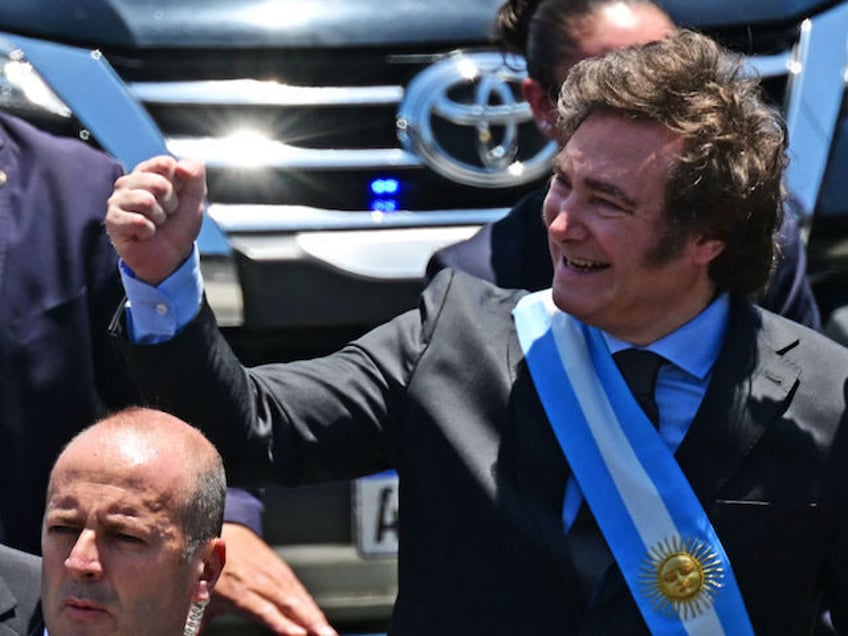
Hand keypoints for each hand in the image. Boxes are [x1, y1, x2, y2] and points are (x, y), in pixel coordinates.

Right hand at [105, 155, 206, 284]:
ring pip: (146, 201)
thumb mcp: (195, 197)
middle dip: (171, 203)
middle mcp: (129, 182)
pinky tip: (144, 234)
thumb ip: (195, 174)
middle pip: (158, 183)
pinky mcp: (112, 220)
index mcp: (148, 171)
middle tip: (166, 214)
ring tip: (156, 223)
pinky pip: (138, 221)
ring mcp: (118, 200)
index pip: (165, 163)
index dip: (179, 184)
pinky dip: (149, 231)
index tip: (177, 197)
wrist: (172, 256)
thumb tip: (180, 165)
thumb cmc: (179, 224)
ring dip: (160, 218)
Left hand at [207, 522, 337, 635]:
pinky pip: (298, 588)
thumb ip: (194, 619)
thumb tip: (188, 633)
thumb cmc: (207, 567)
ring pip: (297, 595)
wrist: (221, 528)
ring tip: (329, 632)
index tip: (296, 634)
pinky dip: (310, 604)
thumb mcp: (196, 595)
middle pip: (286, 602)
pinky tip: (320, 618)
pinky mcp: (280, 569)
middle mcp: (257, 579)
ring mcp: (271, 572)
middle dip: (308, 620)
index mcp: (234, 588)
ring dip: (314, 614)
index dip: (279, 621)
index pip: (261, 608)